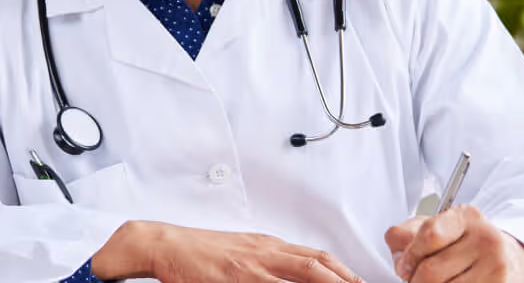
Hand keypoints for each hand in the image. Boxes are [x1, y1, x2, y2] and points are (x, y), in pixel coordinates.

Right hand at [92, 220, 364, 282]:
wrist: (165, 244)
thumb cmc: (200, 253)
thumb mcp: (242, 253)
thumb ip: (268, 264)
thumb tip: (294, 274)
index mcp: (269, 246)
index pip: (316, 257)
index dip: (342, 270)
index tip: (358, 281)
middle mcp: (266, 252)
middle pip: (316, 264)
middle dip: (344, 278)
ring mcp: (252, 266)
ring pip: (301, 273)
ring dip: (326, 282)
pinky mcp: (235, 277)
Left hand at [384, 205, 523, 282]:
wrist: (508, 262)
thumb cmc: (465, 246)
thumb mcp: (439, 229)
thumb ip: (409, 233)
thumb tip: (396, 246)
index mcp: (466, 217)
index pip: (430, 234)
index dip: (410, 255)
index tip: (405, 265)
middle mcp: (486, 239)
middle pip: (431, 271)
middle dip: (415, 281)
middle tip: (417, 280)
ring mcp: (496, 267)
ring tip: (440, 282)